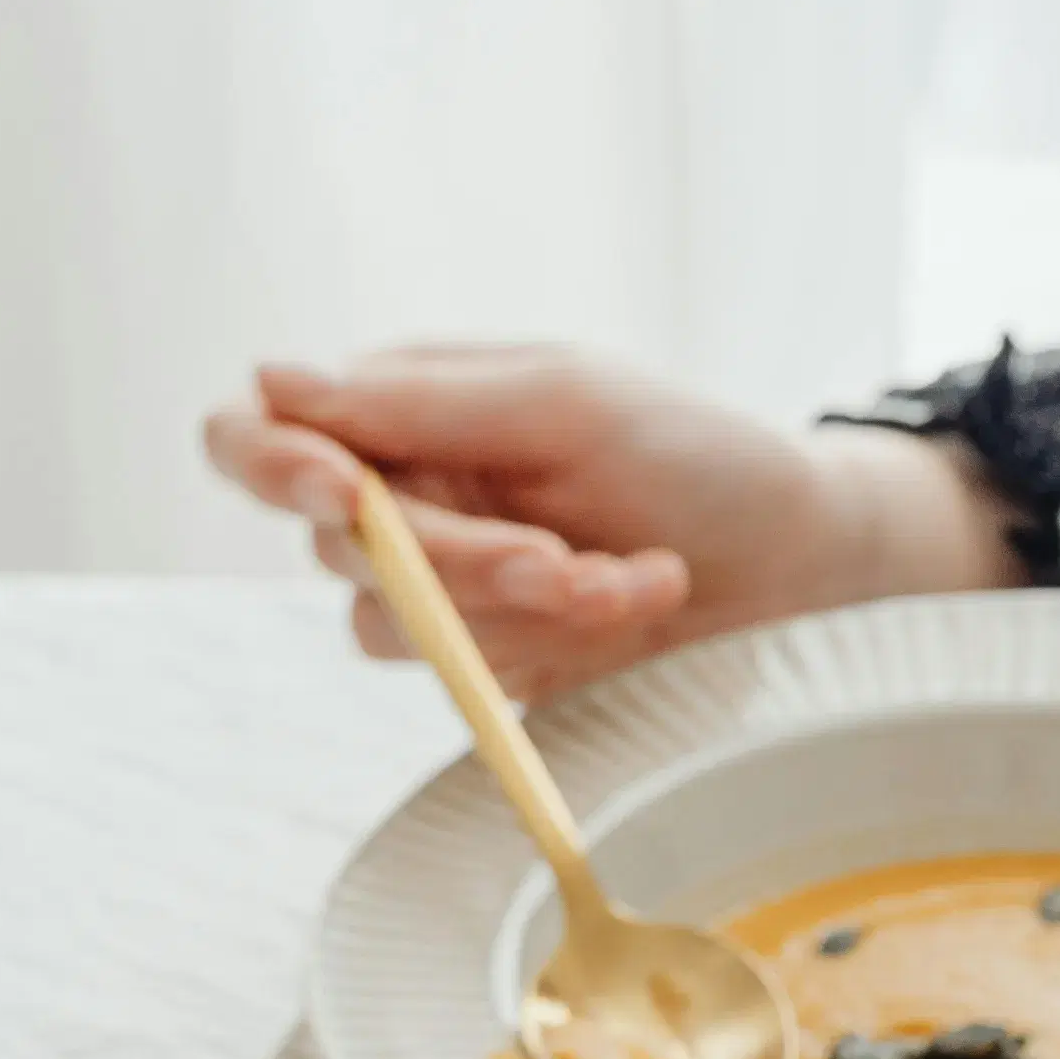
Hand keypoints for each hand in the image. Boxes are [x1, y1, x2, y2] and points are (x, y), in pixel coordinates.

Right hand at [201, 345, 1016, 695]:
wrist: (801, 559)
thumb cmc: (692, 451)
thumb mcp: (565, 401)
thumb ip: (421, 402)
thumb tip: (269, 381)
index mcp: (400, 409)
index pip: (258, 436)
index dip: (273, 467)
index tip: (342, 493)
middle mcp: (404, 498)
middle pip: (341, 550)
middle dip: (461, 561)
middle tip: (564, 560)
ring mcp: (447, 591)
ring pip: (397, 628)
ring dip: (521, 609)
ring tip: (628, 575)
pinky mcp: (495, 664)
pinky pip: (471, 677)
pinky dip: (560, 644)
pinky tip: (636, 601)